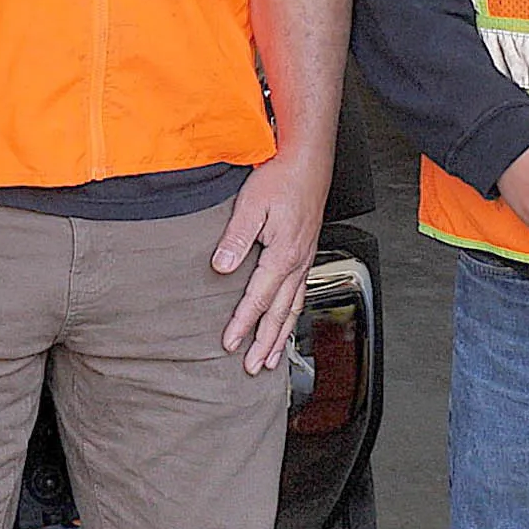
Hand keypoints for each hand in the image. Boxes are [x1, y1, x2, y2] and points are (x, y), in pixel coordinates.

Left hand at [212, 150, 333, 375]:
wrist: (307, 162)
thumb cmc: (280, 178)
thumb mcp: (250, 205)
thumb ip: (235, 239)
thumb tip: (221, 267)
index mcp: (284, 254)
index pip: (259, 299)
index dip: (243, 324)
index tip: (229, 344)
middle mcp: (298, 262)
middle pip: (280, 313)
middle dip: (265, 343)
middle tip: (253, 367)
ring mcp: (304, 259)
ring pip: (293, 307)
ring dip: (281, 335)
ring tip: (271, 358)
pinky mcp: (305, 253)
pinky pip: (300, 293)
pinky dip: (292, 315)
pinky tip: (287, 323)